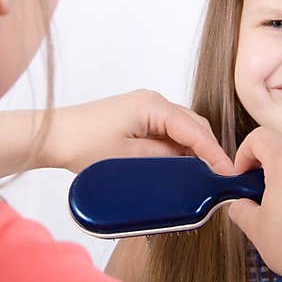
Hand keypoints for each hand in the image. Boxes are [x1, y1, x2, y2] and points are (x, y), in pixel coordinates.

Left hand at [46, 89, 233, 174]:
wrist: (51, 136)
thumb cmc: (82, 144)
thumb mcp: (129, 158)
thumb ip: (166, 159)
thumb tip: (192, 165)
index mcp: (154, 105)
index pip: (196, 131)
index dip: (215, 153)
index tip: (229, 173)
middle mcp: (153, 101)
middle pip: (194, 126)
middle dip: (208, 151)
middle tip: (218, 179)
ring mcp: (144, 108)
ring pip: (182, 129)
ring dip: (192, 151)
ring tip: (200, 177)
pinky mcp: (137, 118)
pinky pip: (167, 132)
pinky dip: (176, 149)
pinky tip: (177, 169)